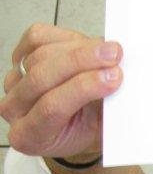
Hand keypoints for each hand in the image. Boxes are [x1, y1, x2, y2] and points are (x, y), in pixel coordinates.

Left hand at [0, 23, 122, 158]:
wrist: (74, 126)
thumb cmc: (84, 131)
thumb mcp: (97, 132)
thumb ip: (103, 112)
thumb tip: (118, 82)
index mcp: (29, 137)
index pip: (51, 107)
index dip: (83, 88)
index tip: (113, 77)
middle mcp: (14, 109)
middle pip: (42, 76)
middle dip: (82, 62)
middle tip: (114, 56)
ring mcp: (13, 82)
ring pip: (41, 54)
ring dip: (80, 48)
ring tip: (108, 50)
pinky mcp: (18, 58)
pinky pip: (37, 37)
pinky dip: (65, 36)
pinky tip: (86, 43)